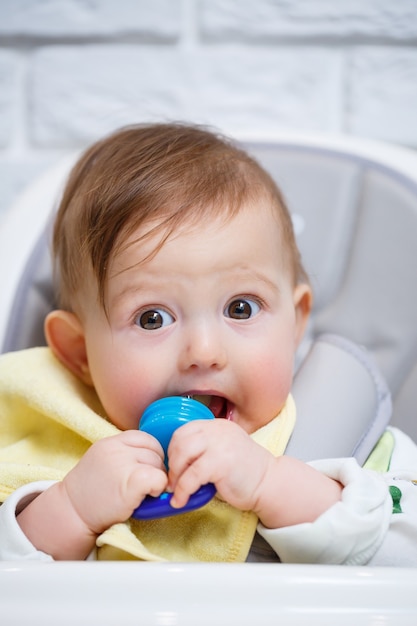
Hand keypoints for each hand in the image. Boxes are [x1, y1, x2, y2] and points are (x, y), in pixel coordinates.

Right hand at [63, 430, 167, 533]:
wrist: (72, 514)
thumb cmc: (90, 494)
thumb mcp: (102, 462)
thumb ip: (123, 454)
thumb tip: (154, 456)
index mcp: (110, 442)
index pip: (145, 437)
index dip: (152, 453)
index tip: (148, 468)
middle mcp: (116, 449)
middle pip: (154, 451)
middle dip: (156, 468)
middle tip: (146, 485)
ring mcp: (123, 464)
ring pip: (158, 465)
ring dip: (157, 479)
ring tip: (143, 493)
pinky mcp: (132, 482)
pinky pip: (159, 479)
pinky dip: (158, 488)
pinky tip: (147, 497)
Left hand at [166, 420, 341, 528]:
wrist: (269, 484)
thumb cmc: (244, 473)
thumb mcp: (222, 451)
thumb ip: (203, 450)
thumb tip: (173, 464)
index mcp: (217, 425)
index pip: (184, 430)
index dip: (173, 450)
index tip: (174, 467)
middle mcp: (217, 430)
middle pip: (180, 440)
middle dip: (172, 463)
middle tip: (173, 481)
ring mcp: (220, 444)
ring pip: (183, 455)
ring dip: (175, 476)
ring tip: (177, 491)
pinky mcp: (221, 462)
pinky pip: (192, 476)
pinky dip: (182, 490)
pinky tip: (182, 500)